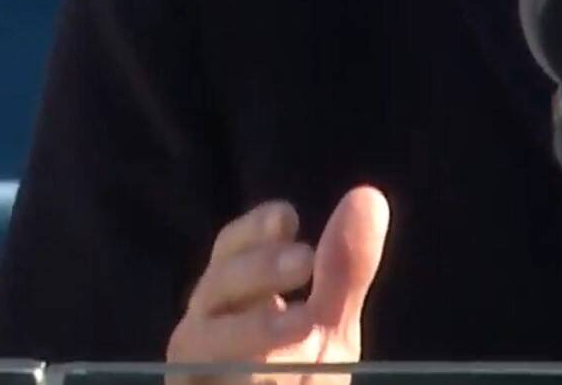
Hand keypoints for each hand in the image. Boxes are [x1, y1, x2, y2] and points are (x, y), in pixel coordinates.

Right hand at [167, 186, 390, 384]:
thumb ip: (344, 270)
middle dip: (257, 268)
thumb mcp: (328, 333)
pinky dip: (228, 382)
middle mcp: (205, 335)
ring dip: (248, 329)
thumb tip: (368, 197)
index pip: (232, 252)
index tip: (288, 218)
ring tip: (303, 322)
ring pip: (196, 345)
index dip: (253, 231)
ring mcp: (193, 378)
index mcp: (234, 303)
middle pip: (214, 288)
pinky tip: (267, 376)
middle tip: (304, 258)